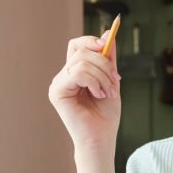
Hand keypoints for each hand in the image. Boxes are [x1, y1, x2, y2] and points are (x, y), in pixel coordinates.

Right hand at [48, 31, 121, 150]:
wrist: (101, 138)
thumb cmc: (106, 115)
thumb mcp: (111, 80)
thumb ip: (108, 59)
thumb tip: (106, 34)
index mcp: (74, 72)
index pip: (78, 45)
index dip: (92, 41)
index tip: (107, 46)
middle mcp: (63, 76)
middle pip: (81, 50)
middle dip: (104, 63)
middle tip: (115, 80)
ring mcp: (58, 83)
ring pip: (81, 61)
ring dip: (102, 75)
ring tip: (108, 92)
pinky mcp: (56, 92)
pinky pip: (77, 73)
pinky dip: (94, 81)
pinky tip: (99, 94)